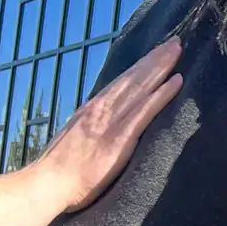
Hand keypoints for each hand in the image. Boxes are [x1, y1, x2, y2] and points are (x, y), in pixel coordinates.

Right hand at [34, 37, 183, 211]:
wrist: (49, 184)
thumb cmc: (61, 170)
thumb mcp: (76, 139)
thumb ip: (91, 129)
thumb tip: (102, 124)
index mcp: (92, 110)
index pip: (121, 83)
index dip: (140, 67)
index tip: (156, 53)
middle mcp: (102, 109)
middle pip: (133, 78)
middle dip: (155, 59)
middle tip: (175, 41)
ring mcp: (111, 122)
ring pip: (141, 87)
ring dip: (161, 67)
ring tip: (178, 50)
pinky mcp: (120, 138)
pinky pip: (145, 111)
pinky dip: (162, 94)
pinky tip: (176, 81)